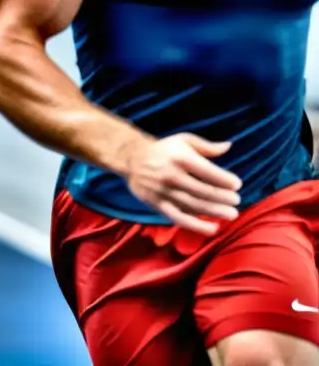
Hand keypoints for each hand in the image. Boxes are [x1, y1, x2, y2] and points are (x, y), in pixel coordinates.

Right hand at [125, 133, 241, 234]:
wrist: (132, 159)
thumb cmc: (164, 150)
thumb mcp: (183, 140)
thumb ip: (206, 146)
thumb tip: (228, 146)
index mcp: (180, 158)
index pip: (207, 171)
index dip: (225, 179)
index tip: (237, 185)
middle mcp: (171, 175)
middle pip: (203, 191)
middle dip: (223, 198)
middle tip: (237, 202)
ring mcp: (164, 191)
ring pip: (193, 206)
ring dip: (215, 212)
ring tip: (231, 215)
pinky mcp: (157, 204)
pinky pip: (179, 218)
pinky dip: (196, 226)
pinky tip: (212, 228)